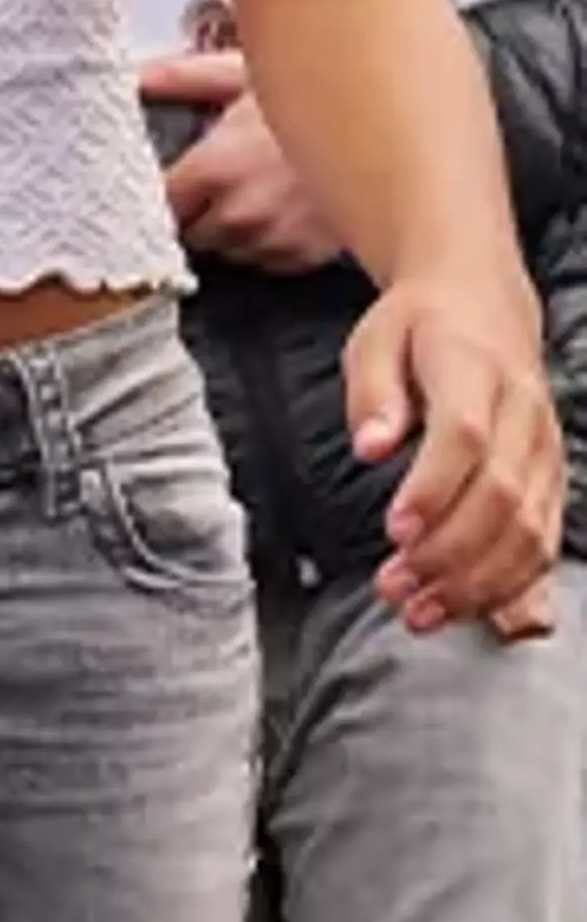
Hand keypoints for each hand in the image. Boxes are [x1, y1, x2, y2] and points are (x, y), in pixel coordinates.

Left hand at [142, 56, 344, 272]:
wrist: (386, 133)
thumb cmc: (315, 99)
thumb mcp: (243, 75)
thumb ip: (183, 77)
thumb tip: (141, 77)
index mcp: (213, 168)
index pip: (158, 204)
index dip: (158, 195)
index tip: (162, 186)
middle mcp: (239, 213)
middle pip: (189, 233)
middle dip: (194, 213)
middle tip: (211, 186)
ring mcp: (273, 240)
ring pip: (227, 251)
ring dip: (229, 232)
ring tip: (250, 196)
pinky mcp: (304, 258)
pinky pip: (265, 263)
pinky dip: (265, 244)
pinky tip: (277, 213)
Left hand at [346, 276, 566, 636]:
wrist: (483, 305)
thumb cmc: (417, 327)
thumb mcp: (376, 337)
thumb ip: (373, 390)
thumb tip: (369, 446)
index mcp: (475, 370)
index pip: (465, 437)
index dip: (433, 490)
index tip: (393, 531)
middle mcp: (523, 416)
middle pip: (501, 497)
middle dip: (450, 554)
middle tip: (396, 589)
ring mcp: (545, 453)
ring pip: (530, 531)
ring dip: (478, 583)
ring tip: (421, 612)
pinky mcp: (553, 482)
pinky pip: (546, 544)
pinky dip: (514, 586)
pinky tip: (476, 615)